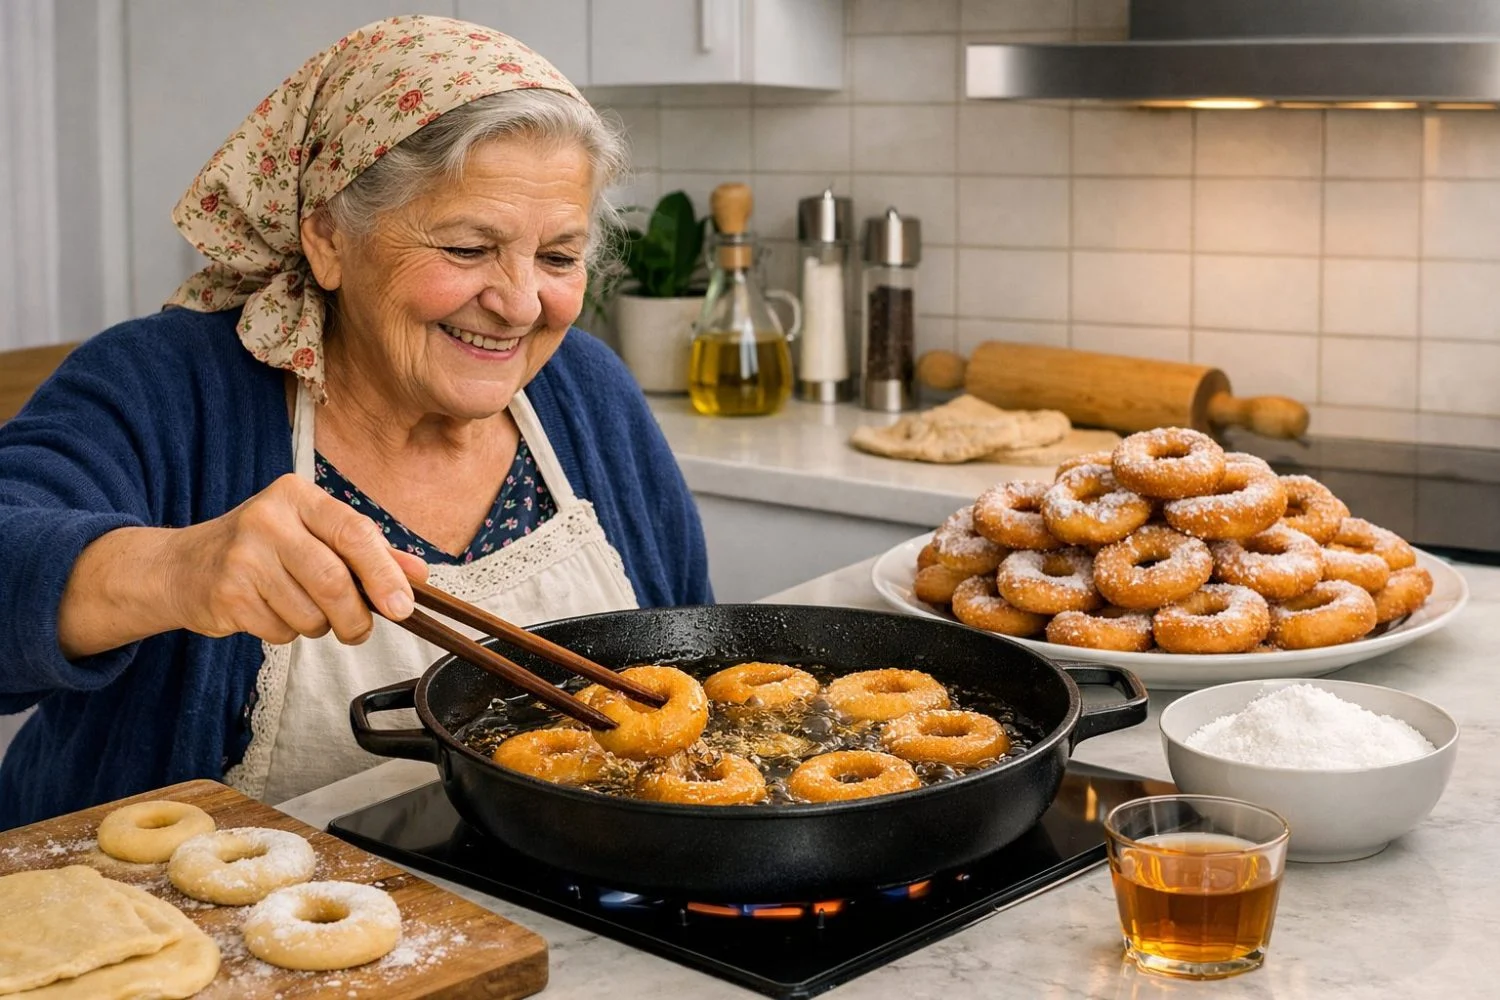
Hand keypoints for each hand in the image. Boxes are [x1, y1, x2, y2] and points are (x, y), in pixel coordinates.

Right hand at [165, 474, 426, 644]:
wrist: (184, 566)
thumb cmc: (263, 548)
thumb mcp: (314, 534)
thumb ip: (368, 551)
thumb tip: (418, 574)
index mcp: (298, 497)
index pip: (354, 533)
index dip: (385, 574)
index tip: (404, 606)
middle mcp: (268, 519)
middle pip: (334, 581)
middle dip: (356, 617)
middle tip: (359, 630)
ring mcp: (242, 557)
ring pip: (310, 614)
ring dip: (319, 626)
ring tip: (302, 609)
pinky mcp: (226, 594)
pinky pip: (282, 631)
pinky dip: (288, 633)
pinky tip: (271, 611)